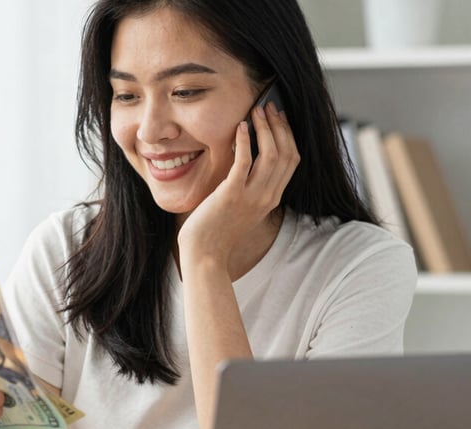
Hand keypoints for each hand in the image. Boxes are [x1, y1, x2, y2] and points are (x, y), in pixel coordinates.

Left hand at [178, 101, 299, 265]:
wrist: (204, 253)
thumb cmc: (217, 230)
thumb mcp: (242, 207)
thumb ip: (250, 187)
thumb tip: (247, 158)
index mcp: (272, 199)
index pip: (292, 161)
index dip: (288, 136)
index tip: (279, 118)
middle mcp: (267, 197)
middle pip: (286, 154)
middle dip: (279, 126)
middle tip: (269, 107)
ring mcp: (251, 197)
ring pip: (270, 155)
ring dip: (265, 129)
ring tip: (256, 111)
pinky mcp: (231, 195)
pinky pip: (244, 162)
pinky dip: (244, 142)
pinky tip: (240, 127)